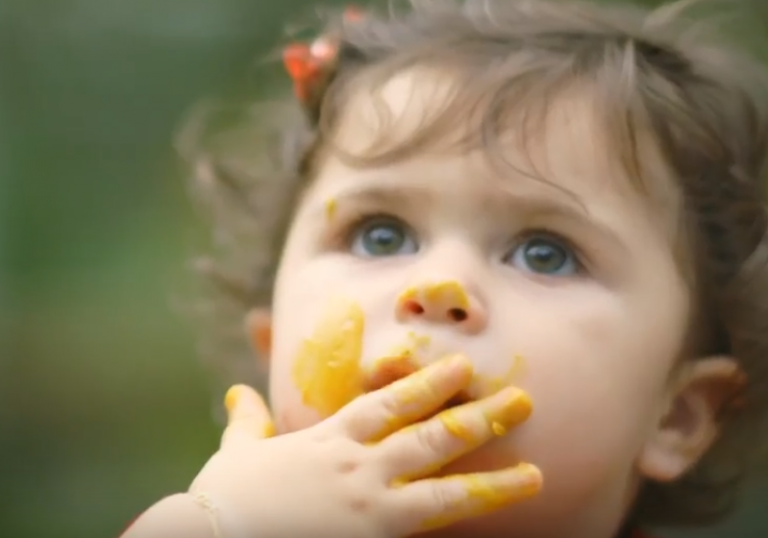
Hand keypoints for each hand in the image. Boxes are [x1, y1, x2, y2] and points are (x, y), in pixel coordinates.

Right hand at [189, 355, 540, 537]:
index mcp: (331, 440)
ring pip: (445, 491)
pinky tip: (494, 532)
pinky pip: (429, 536)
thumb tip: (237, 392)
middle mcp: (359, 468)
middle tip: (522, 401)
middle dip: (480, 418)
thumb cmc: (225, 500)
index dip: (428, 383)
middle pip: (432, 438)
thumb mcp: (238, 453)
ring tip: (536, 476)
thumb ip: (248, 421)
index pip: (389, 403)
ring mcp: (370, 508)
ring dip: (494, 481)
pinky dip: (461, 532)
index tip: (461, 366)